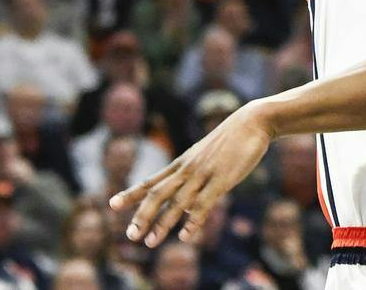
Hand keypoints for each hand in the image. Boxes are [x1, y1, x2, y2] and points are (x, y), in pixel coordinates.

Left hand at [111, 102, 274, 247]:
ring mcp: (204, 174)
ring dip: (163, 223)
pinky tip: (186, 236)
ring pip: (178, 201)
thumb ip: (194, 181)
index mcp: (182, 164)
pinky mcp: (222, 179)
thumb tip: (187, 210)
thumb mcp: (206, 158)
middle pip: (158, 194)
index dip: (131, 193)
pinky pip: (204, 202)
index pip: (151, 181)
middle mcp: (188, 169)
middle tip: (130, 236)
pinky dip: (194, 220)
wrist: (253, 121)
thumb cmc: (231, 140)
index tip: (112, 205)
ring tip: (150, 243)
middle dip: (142, 216)